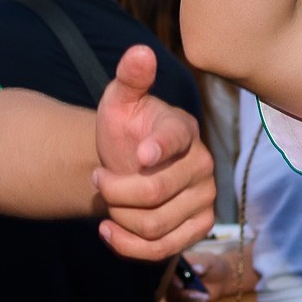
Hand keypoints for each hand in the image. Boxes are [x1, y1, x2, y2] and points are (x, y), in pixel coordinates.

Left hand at [93, 46, 218, 260]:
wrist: (128, 165)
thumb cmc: (124, 130)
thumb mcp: (120, 101)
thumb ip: (129, 78)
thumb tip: (139, 53)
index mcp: (183, 130)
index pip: (176, 138)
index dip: (159, 147)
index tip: (140, 155)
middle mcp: (202, 164)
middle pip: (155, 192)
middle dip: (114, 191)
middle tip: (97, 178)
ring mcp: (204, 199)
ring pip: (155, 225)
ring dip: (119, 217)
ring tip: (107, 200)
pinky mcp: (198, 228)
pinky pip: (163, 249)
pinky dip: (129, 246)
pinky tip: (108, 230)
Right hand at [166, 245, 254, 301]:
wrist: (222, 279)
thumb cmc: (214, 266)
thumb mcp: (210, 262)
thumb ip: (203, 264)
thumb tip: (196, 269)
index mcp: (177, 264)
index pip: (167, 271)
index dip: (172, 279)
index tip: (181, 285)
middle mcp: (172, 277)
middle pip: (168, 288)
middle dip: (184, 293)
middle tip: (199, 294)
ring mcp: (176, 289)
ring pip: (174, 299)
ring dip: (190, 301)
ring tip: (206, 297)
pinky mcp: (182, 300)